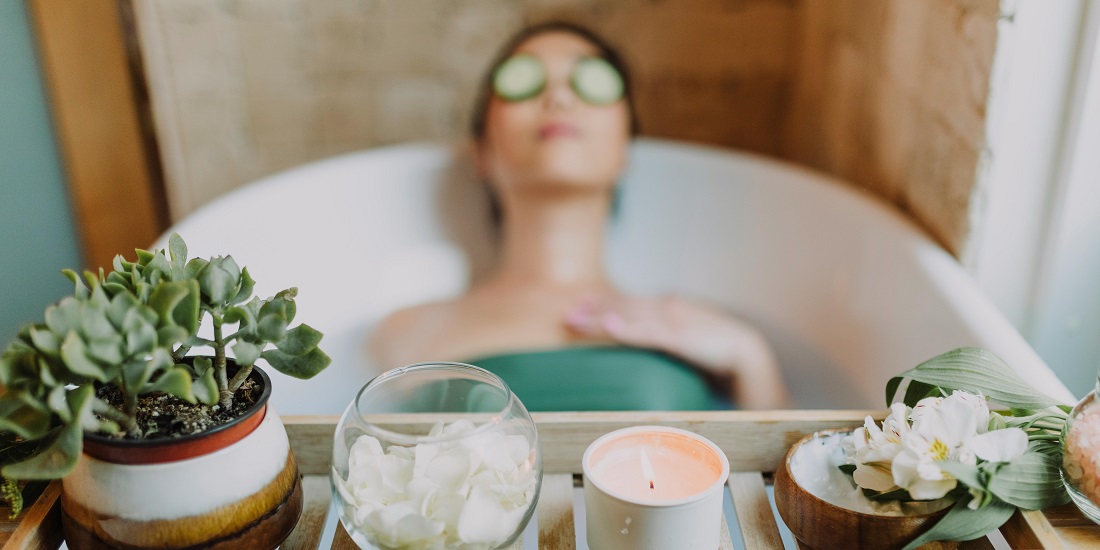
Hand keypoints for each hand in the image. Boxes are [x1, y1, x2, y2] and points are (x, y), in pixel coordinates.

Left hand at [564, 293, 788, 408]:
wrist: (748, 351)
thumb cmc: (720, 349)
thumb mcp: (689, 339)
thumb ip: (670, 336)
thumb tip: (654, 342)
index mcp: (670, 307)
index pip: (631, 302)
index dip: (605, 302)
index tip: (583, 301)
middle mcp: (667, 308)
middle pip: (624, 306)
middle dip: (594, 309)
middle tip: (568, 312)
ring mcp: (672, 321)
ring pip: (628, 317)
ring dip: (600, 318)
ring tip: (576, 318)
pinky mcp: (679, 337)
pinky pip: (647, 333)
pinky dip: (627, 329)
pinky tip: (609, 327)